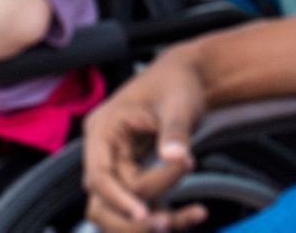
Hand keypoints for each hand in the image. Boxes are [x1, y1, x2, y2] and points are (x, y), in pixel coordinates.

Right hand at [82, 52, 209, 232]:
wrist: (189, 78)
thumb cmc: (177, 83)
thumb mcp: (178, 102)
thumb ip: (176, 131)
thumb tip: (176, 157)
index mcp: (103, 131)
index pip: (98, 175)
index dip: (118, 198)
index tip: (144, 214)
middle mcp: (105, 153)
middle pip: (103, 202)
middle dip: (134, 218)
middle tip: (170, 221)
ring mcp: (119, 167)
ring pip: (122, 210)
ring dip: (153, 219)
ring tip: (193, 215)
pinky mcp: (137, 177)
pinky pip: (145, 205)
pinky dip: (167, 212)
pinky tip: (196, 213)